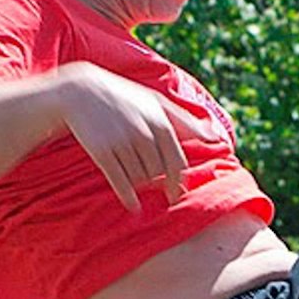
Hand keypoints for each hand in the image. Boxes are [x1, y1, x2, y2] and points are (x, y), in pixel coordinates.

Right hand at [57, 60, 189, 210]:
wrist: (82, 91)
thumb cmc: (126, 99)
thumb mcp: (157, 103)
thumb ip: (187, 122)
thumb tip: (216, 138)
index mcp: (160, 122)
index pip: (176, 163)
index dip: (178, 182)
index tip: (177, 194)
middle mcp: (143, 133)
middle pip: (159, 173)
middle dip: (159, 185)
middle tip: (157, 191)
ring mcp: (122, 143)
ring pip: (140, 178)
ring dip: (142, 186)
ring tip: (138, 183)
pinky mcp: (103, 152)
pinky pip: (120, 182)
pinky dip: (128, 197)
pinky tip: (133, 207)